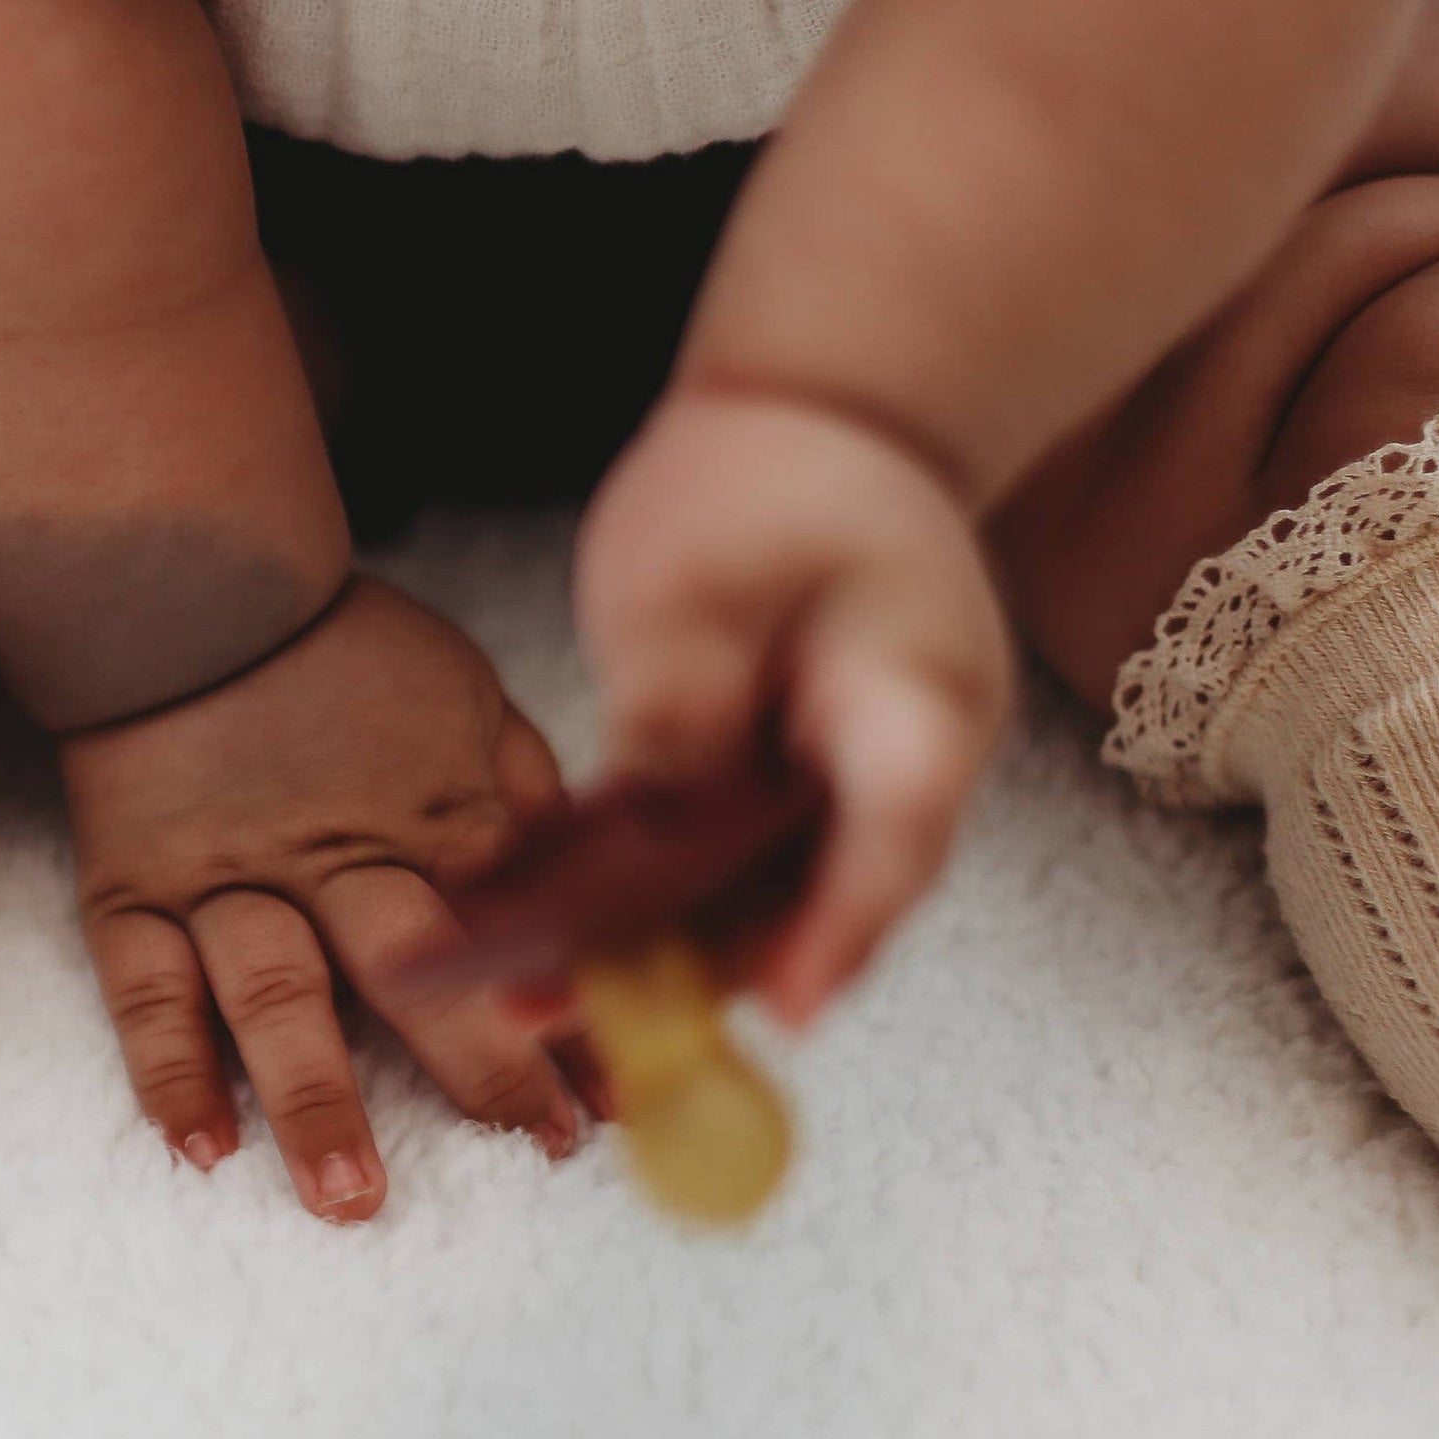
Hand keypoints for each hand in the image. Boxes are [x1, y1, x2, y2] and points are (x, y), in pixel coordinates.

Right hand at [59, 578, 594, 1219]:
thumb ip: (527, 803)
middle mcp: (330, 855)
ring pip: (274, 993)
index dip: (572, 1010)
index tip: (621, 1094)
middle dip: (477, 1064)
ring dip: (313, 1097)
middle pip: (409, 969)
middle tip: (530, 1143)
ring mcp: (226, 878)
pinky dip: (169, 1070)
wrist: (183, 589)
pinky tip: (202, 1147)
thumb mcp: (467, 704)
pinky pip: (145, 990)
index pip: (517, 927)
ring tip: (350, 1195)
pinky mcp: (135, 890)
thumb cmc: (343, 654)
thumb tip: (610, 891)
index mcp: (425, 812)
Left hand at [574, 386, 1014, 1026]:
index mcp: (909, 701)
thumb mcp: (696, 574)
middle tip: (579, 1024)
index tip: (782, 1008)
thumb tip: (648, 816)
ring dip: (658, 951)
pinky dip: (645, 894)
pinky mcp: (786, 777)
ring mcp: (847, 777)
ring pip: (766, 892)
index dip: (839, 930)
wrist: (824, 413)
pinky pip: (723, 855)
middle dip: (705, 973)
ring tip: (528, 1000)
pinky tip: (534, 926)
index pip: (893, 835)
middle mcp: (899, 764)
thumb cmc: (771, 475)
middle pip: (820, 898)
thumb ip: (677, 695)